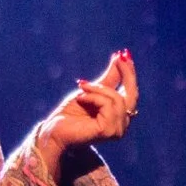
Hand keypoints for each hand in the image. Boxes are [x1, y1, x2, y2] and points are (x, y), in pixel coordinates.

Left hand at [36, 49, 139, 176]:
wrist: (53, 129)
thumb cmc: (70, 113)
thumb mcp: (91, 90)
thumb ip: (108, 78)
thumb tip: (121, 56)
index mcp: (120, 115)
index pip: (131, 92)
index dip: (130, 73)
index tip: (124, 54)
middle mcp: (122, 123)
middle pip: (131, 94)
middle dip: (126, 74)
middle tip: (119, 57)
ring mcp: (117, 129)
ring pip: (116, 99)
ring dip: (97, 89)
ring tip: (82, 86)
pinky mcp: (108, 131)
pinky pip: (107, 106)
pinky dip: (94, 98)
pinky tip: (81, 98)